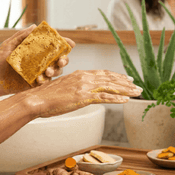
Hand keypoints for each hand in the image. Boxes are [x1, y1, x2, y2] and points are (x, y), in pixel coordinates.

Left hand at [0, 25, 75, 95]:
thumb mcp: (7, 46)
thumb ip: (21, 36)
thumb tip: (34, 26)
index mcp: (34, 49)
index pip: (52, 45)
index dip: (64, 43)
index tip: (70, 43)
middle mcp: (39, 60)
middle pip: (59, 58)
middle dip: (64, 59)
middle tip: (61, 61)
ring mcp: (38, 72)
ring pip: (55, 71)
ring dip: (55, 70)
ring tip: (47, 71)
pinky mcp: (35, 83)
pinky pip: (46, 82)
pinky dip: (45, 80)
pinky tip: (39, 80)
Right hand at [21, 70, 142, 117]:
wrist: (37, 99)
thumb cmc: (46, 97)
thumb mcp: (63, 89)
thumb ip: (74, 88)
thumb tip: (80, 93)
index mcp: (79, 75)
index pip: (102, 74)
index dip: (116, 76)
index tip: (126, 78)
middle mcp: (84, 78)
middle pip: (109, 78)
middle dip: (125, 82)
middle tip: (137, 85)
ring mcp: (84, 87)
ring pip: (110, 86)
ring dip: (126, 89)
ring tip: (137, 92)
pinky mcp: (83, 97)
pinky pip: (104, 97)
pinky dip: (117, 98)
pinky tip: (126, 100)